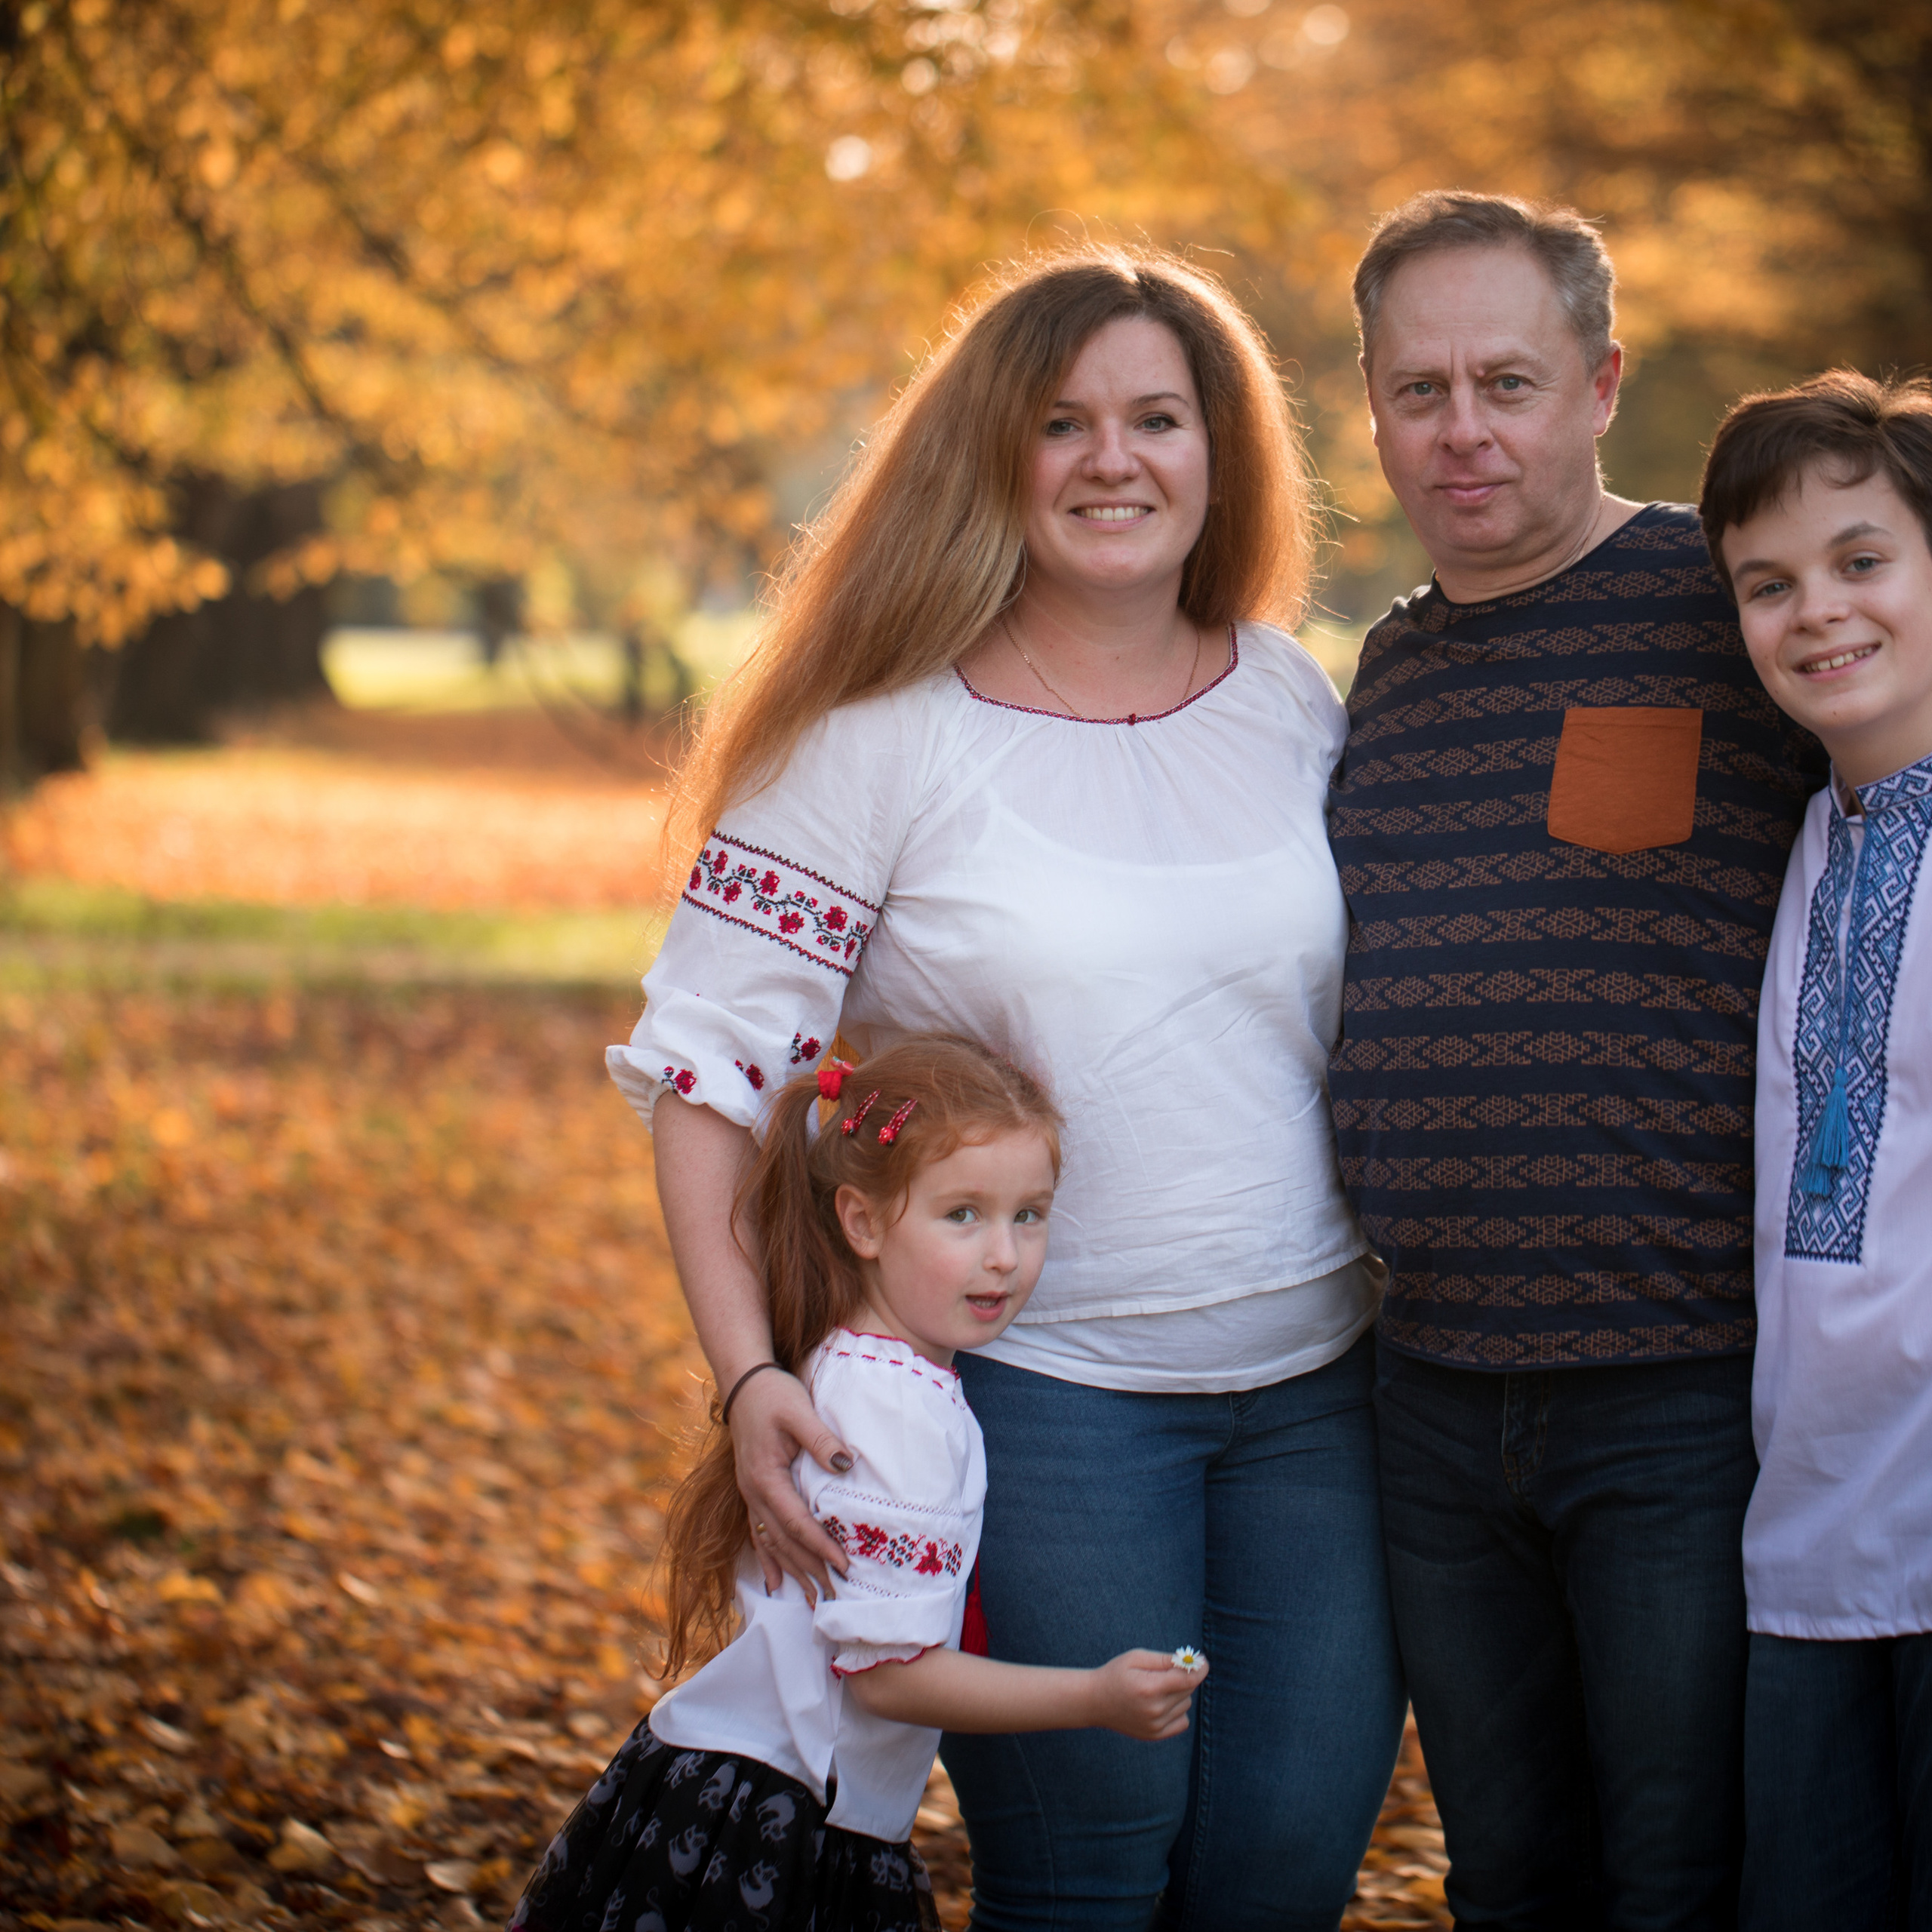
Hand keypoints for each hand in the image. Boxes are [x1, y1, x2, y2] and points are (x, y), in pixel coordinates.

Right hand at [729, 1367, 852, 1598]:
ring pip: (771, 1542)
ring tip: (811, 1601)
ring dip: (792, 1572)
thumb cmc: (773, 1394)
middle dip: (809, 1570)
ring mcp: (751, 1493)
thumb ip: (821, 1441)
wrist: (744, 1382)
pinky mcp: (752, 1490)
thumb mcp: (799, 1412)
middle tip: (835, 1597)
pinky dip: (768, 1560)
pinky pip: (759, 1533)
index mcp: (766, 1477)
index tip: (844, 1565)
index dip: (820, 1546)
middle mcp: (754, 1492)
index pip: (797, 1522)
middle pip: (783, 1541)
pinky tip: (774, 1583)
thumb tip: (847, 1465)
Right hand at [1089, 1650, 1205, 1740]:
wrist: (1094, 1702)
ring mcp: (1155, 1726)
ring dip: (1179, 1693)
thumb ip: (1163, 1659)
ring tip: (1158, 1687)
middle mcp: (1155, 1710)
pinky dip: (1178, 1710)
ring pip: (1185, 1704)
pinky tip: (1163, 1702)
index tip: (1203, 1661)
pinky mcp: (1155, 1735)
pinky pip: (1182, 1722)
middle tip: (1173, 1668)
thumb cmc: (1115, 1674)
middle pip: (1187, 1690)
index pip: (1187, 1679)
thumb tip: (1190, 1662)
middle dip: (1185, 1676)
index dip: (1199, 1669)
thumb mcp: (1136, 1658)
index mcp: (1150, 1688)